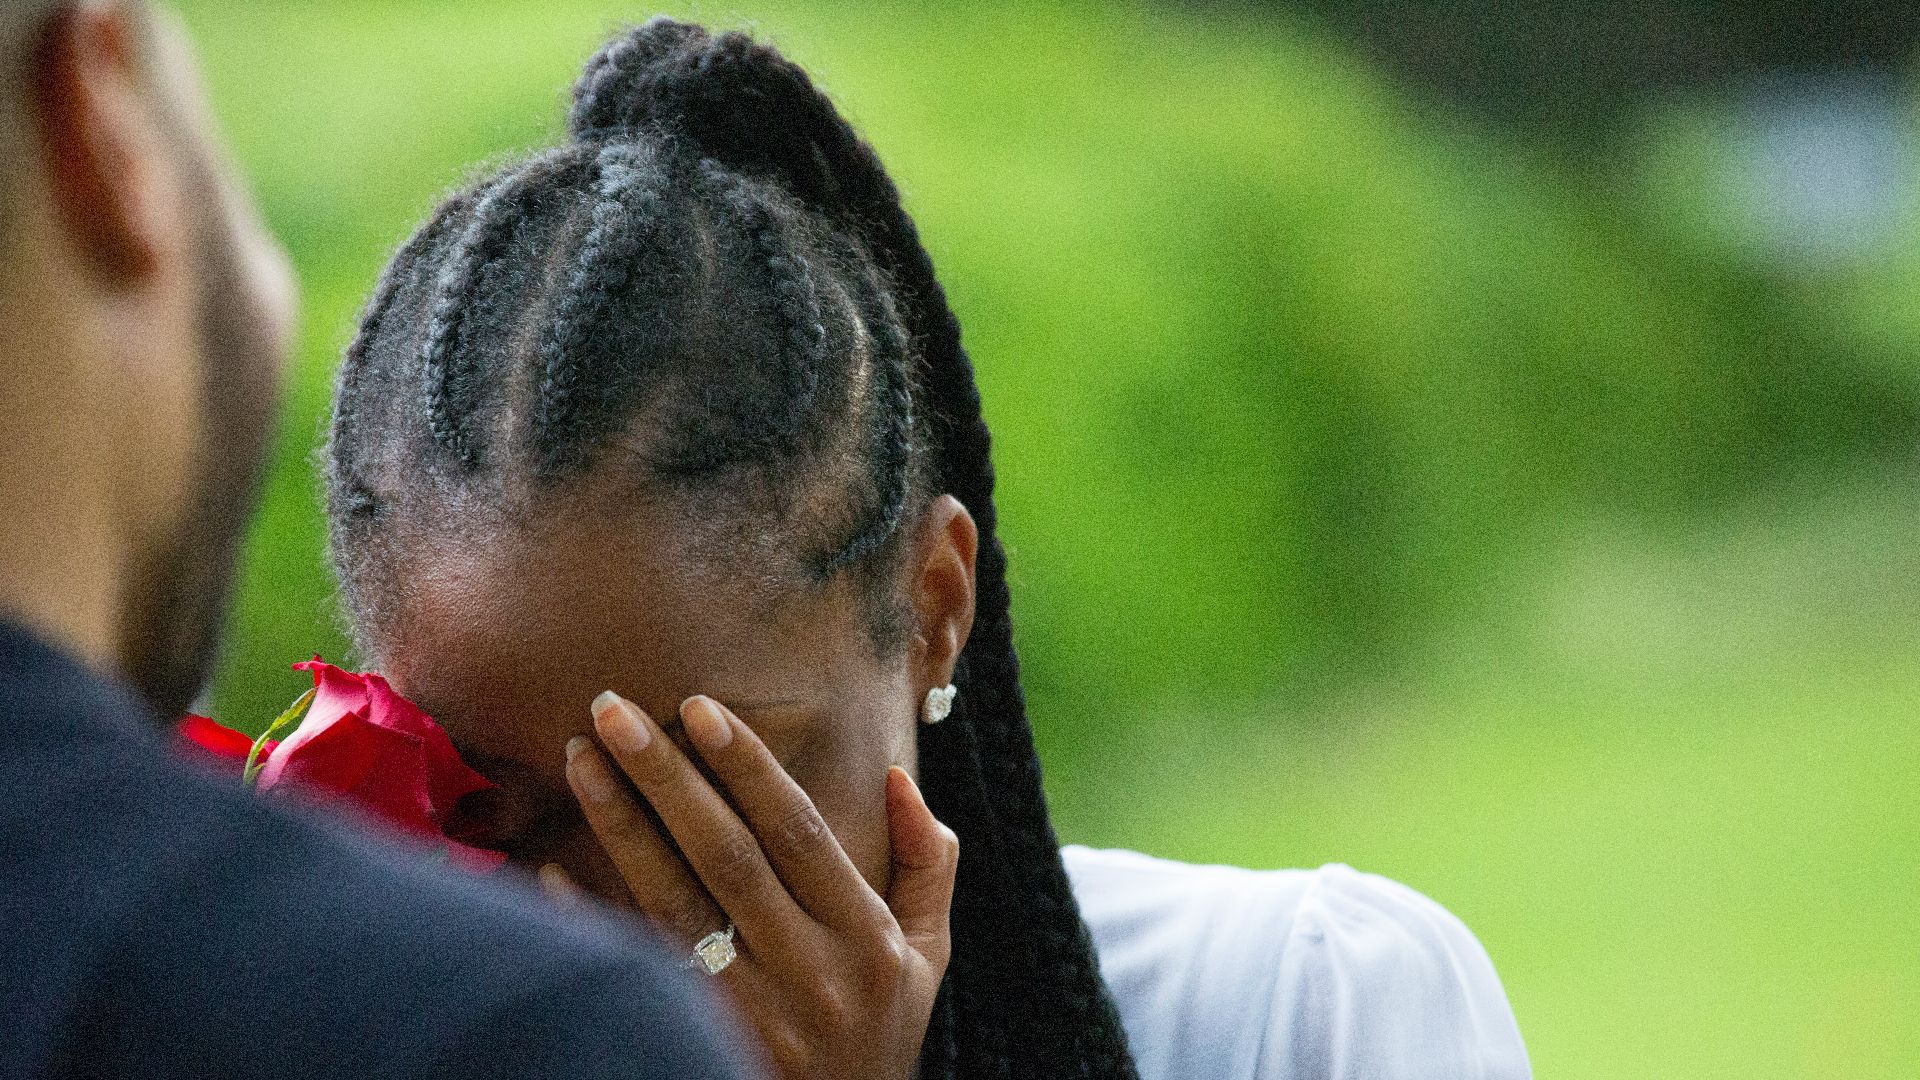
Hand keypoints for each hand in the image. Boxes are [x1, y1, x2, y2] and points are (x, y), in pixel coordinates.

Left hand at [561, 691, 957, 1079]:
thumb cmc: (878, 1034)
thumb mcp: (926, 957)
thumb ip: (927, 866)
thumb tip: (901, 777)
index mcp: (866, 939)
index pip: (798, 833)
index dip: (748, 766)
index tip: (698, 706)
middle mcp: (809, 974)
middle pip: (727, 856)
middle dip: (666, 775)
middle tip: (610, 709)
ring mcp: (751, 1015)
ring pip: (674, 904)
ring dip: (621, 826)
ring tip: (579, 760)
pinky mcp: (700, 1040)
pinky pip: (636, 968)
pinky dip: (589, 918)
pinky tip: (550, 865)